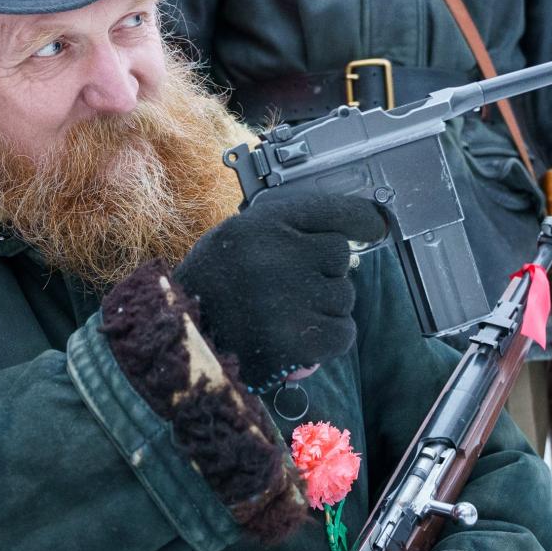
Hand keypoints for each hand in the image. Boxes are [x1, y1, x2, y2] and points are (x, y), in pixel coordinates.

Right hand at [174, 191, 385, 389]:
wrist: (177, 341)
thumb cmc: (210, 288)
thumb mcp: (237, 238)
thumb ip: (285, 231)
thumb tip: (346, 237)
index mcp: (262, 223)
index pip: (332, 210)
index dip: (360, 218)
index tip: (374, 226)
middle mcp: (279, 254)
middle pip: (339, 257)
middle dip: (324, 273)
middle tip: (288, 289)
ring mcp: (291, 298)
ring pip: (343, 298)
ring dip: (324, 308)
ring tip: (283, 315)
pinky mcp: (298, 340)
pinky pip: (343, 333)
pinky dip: (328, 340)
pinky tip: (300, 339)